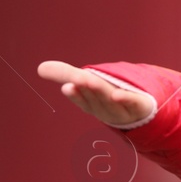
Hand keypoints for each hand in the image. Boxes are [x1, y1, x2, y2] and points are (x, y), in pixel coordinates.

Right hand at [38, 60, 154, 126]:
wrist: (139, 113)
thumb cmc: (108, 97)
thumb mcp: (87, 84)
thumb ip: (64, 74)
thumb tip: (39, 67)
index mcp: (92, 104)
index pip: (82, 99)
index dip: (75, 94)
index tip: (67, 86)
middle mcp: (106, 109)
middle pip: (95, 98)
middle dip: (86, 89)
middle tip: (76, 80)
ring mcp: (123, 109)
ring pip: (111, 100)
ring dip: (101, 92)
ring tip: (91, 81)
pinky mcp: (140, 105)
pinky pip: (133, 102)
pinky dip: (126, 99)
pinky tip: (118, 94)